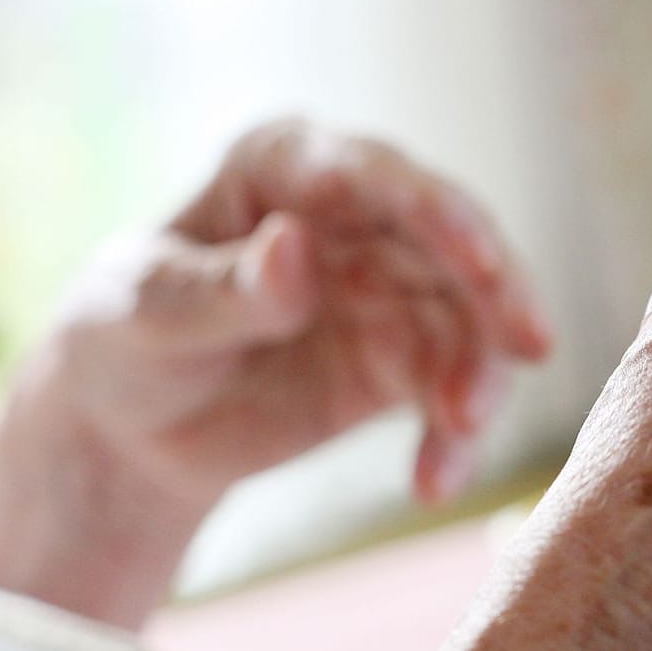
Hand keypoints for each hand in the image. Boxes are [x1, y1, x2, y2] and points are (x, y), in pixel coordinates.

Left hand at [65, 118, 550, 506]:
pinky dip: (455, 438)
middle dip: (496, 295)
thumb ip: (222, 288)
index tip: (481, 262)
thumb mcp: (144, 312)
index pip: (377, 174)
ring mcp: (389, 288)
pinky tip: (431, 484)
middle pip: (452, 243)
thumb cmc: (123, 338)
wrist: (129, 429)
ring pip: (470, 320)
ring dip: (480, 375)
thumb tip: (297, 249)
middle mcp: (356, 215)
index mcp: (285, 166)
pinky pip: (452, 391)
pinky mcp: (404, 362)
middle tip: (528, 349)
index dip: (438, 212)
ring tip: (458, 432)